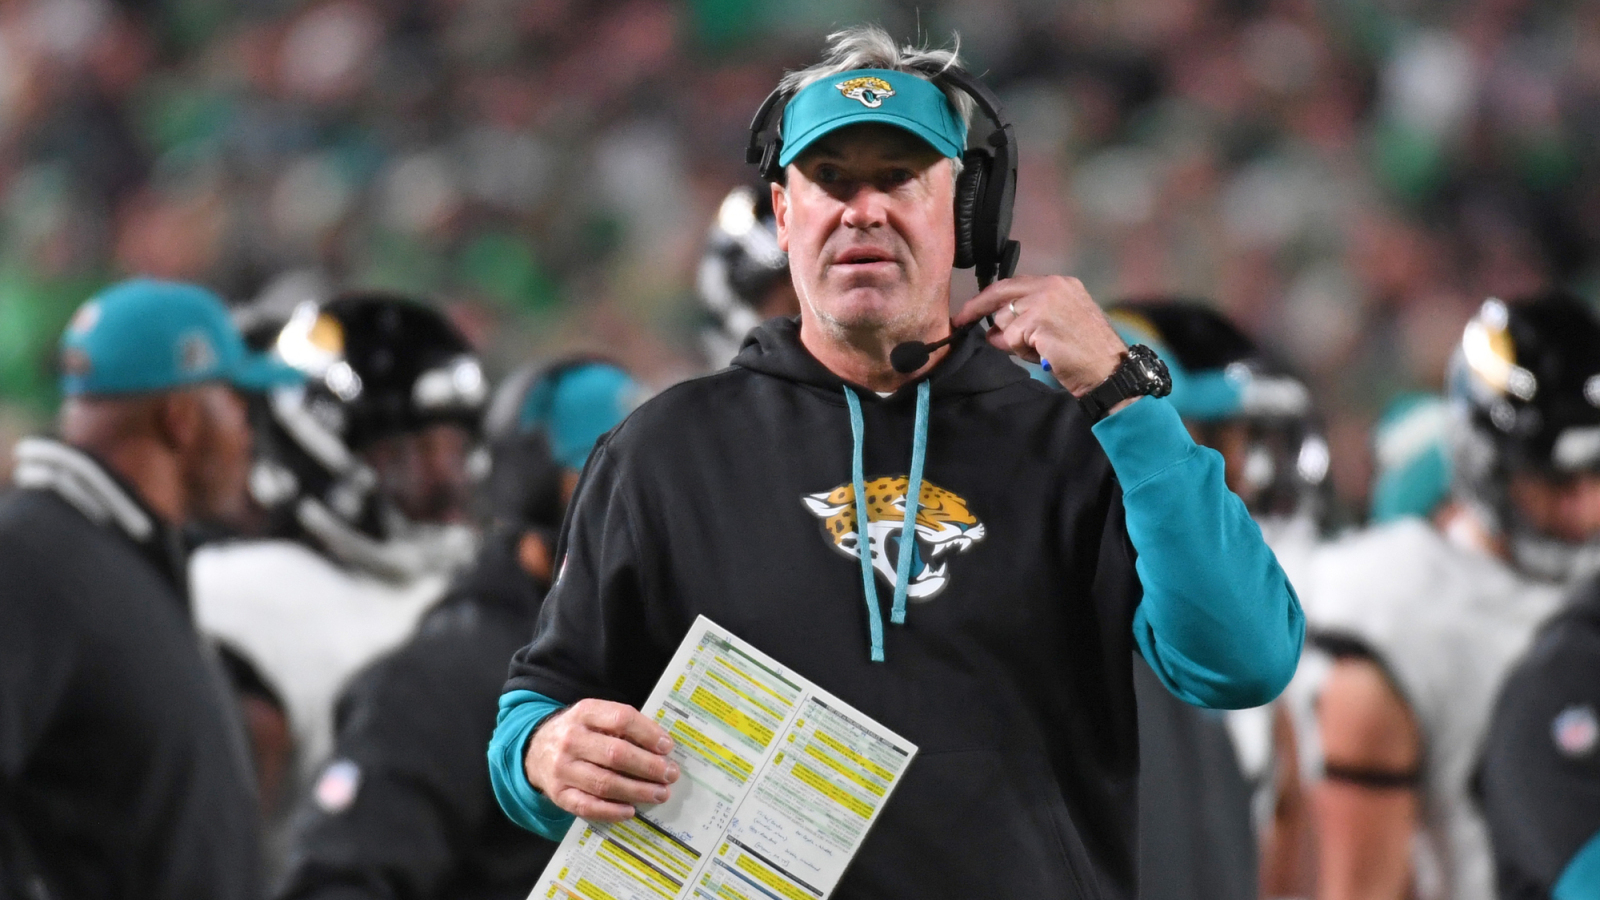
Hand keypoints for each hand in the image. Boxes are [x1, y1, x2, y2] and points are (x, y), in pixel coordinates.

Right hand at [524, 699, 678, 821]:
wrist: (536, 749)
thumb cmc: (580, 733)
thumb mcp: (596, 717)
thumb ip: (624, 727)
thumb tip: (662, 749)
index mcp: (585, 713)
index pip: (621, 719)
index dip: (648, 733)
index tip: (668, 747)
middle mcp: (571, 739)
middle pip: (616, 754)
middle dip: (649, 766)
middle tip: (670, 774)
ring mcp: (562, 768)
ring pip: (605, 783)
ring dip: (638, 791)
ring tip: (660, 794)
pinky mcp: (558, 794)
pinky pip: (587, 806)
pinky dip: (611, 811)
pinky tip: (631, 810)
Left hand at [952, 275, 1126, 396]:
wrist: (1107, 370)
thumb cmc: (1084, 354)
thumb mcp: (1054, 328)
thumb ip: (1026, 322)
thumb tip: (992, 331)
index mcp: (1060, 284)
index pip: (1015, 284)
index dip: (991, 297)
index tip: (974, 308)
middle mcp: (1052, 286)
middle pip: (1001, 291)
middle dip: (977, 306)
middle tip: (961, 319)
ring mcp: (1045, 301)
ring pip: (1004, 319)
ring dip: (1013, 340)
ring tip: (1039, 350)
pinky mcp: (1038, 319)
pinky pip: (1010, 336)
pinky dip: (1019, 350)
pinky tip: (1041, 354)